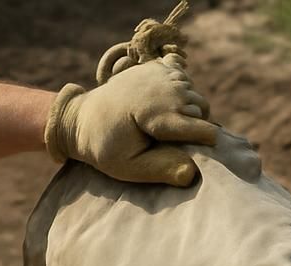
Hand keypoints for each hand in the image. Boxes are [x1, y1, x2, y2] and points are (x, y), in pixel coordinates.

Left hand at [45, 54, 217, 186]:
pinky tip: (164, 103)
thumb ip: (161, 170)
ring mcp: (160, 73)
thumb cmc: (106, 147)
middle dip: (195, 127)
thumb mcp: (129, 168)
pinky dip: (181, 92)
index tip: (201, 152)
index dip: (206, 142)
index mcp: (157, 114)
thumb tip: (192, 174)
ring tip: (165, 124)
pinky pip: (185, 79)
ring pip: (195, 95)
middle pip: (201, 110)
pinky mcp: (157, 66)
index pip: (202, 128)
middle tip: (169, 141)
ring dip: (189, 111)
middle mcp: (163, 89)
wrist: (84, 118)